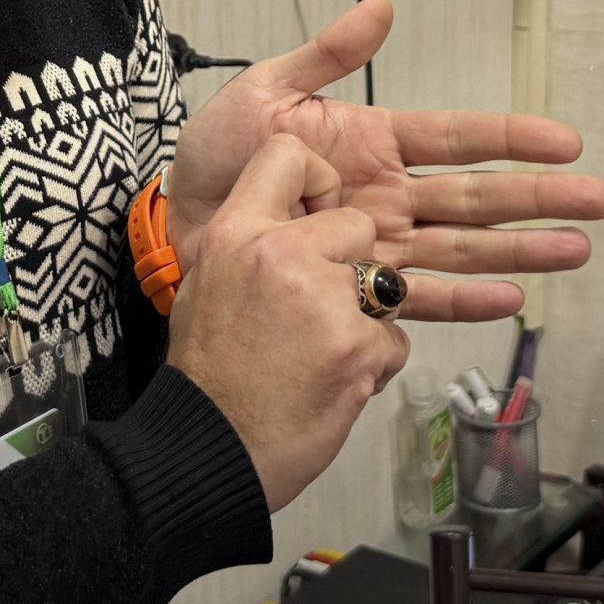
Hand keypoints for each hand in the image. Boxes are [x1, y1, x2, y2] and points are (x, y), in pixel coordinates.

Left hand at [164, 0, 603, 322]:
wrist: (172, 228)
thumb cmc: (214, 159)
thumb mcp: (265, 92)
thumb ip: (327, 55)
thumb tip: (380, 5)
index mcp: (372, 142)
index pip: (458, 137)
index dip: (512, 138)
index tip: (566, 142)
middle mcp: (386, 194)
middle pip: (478, 196)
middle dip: (539, 198)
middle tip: (599, 201)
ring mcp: (378, 244)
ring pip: (464, 248)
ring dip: (521, 251)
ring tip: (576, 252)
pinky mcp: (356, 288)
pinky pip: (420, 298)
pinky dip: (466, 301)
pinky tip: (513, 300)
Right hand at [165, 133, 411, 511]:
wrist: (211, 449)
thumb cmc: (209, 375)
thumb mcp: (209, 285)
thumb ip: (251, 247)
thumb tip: (291, 223)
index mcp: (237, 232)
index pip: (287, 155)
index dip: (318, 178)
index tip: (319, 209)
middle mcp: (281, 252)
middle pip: (357, 224)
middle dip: (353, 266)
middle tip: (316, 312)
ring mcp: (325, 298)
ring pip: (384, 283)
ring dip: (365, 320)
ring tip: (320, 355)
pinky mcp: (360, 345)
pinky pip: (395, 339)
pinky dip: (373, 365)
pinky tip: (333, 384)